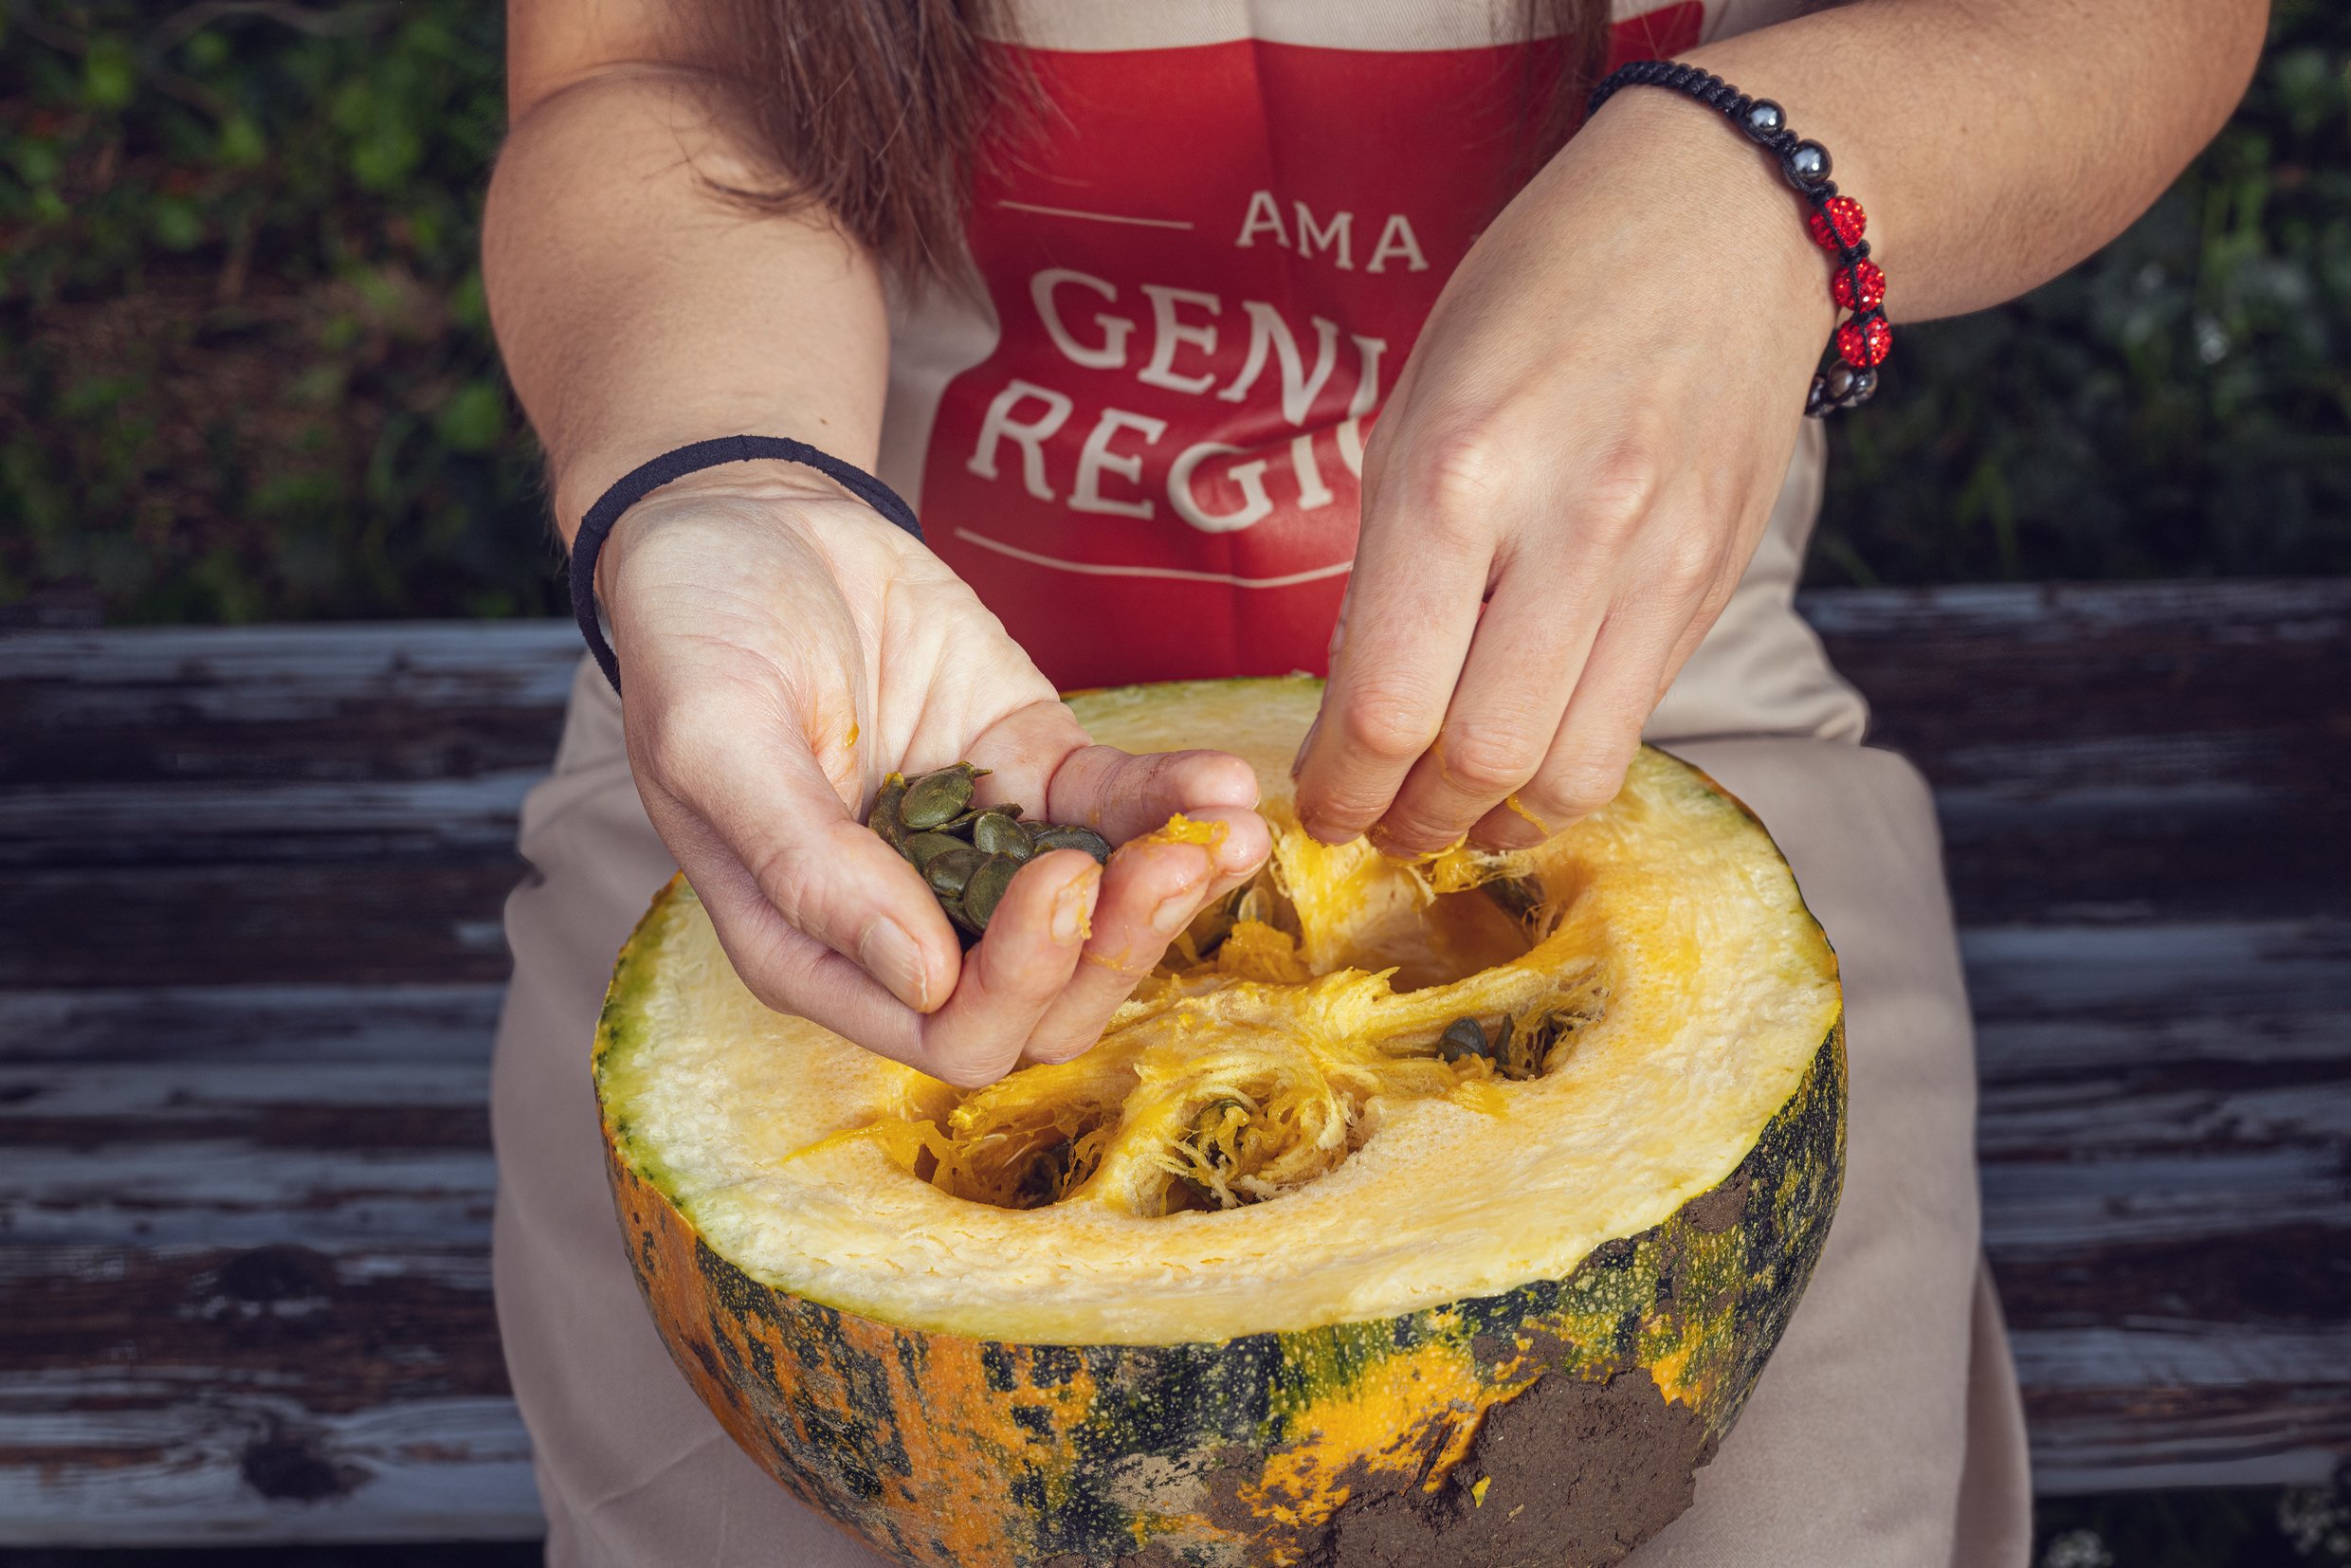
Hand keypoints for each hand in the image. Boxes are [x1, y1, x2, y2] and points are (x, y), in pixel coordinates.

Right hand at [599, 465, 1270, 1086]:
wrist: (742, 515)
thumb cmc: (695, 631)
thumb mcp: (716, 740)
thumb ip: (805, 865)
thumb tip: (921, 981)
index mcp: (815, 948)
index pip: (940, 1031)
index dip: (1017, 985)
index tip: (1059, 879)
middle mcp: (907, 920)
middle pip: (1041, 1002)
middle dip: (1116, 948)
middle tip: (1172, 863)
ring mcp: (981, 849)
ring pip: (1098, 923)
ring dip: (1170, 892)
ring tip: (1229, 833)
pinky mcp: (1034, 772)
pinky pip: (1118, 812)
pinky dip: (1174, 805)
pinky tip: (1223, 782)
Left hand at [1293, 87, 1836, 851]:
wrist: (1728, 217)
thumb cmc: (1539, 293)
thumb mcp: (1419, 399)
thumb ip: (1389, 555)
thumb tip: (1358, 707)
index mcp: (1455, 470)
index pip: (1383, 700)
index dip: (1337, 787)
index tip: (1316, 806)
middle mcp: (1564, 525)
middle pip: (1476, 759)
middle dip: (1408, 821)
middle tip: (1374, 826)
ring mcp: (1657, 561)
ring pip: (1568, 772)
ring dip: (1492, 823)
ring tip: (1450, 817)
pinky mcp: (1713, 584)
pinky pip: (1632, 726)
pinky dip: (1566, 774)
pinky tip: (1526, 763)